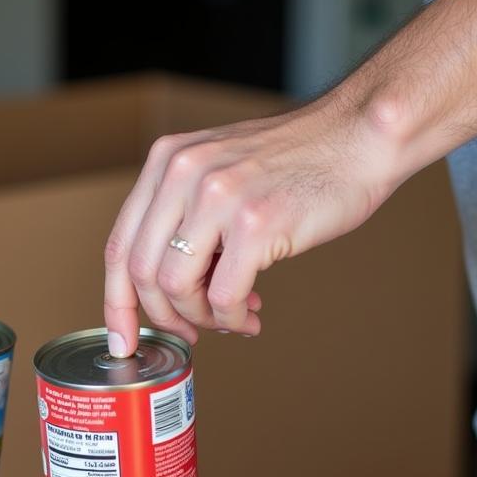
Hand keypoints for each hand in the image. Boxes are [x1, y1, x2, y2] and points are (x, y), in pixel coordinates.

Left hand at [102, 97, 399, 354]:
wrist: (359, 137)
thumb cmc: (295, 163)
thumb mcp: (217, 171)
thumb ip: (182, 218)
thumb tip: (163, 291)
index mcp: (166, 162)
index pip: (119, 246)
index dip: (117, 303)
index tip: (124, 339)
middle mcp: (182, 173)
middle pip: (141, 273)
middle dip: (163, 317)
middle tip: (190, 333)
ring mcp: (217, 196)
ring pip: (177, 288)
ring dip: (199, 318)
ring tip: (228, 318)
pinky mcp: (254, 223)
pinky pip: (222, 296)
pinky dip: (230, 318)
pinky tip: (247, 316)